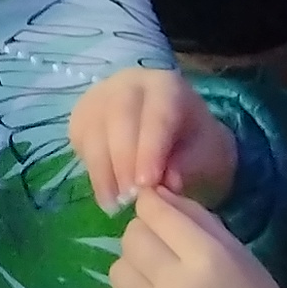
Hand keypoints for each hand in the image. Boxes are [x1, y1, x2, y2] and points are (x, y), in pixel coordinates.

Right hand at [71, 67, 237, 209]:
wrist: (177, 138)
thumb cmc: (194, 145)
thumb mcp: (206, 155)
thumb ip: (190, 164)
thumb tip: (167, 181)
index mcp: (166, 86)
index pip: (155, 114)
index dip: (150, 149)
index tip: (147, 184)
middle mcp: (128, 83)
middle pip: (118, 116)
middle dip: (123, 160)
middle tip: (130, 198)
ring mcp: (100, 96)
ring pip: (93, 129)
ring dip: (103, 171)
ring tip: (116, 205)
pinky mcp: (82, 115)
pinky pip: (80, 142)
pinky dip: (91, 170)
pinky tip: (107, 192)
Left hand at [109, 187, 286, 287]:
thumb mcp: (241, 256)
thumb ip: (199, 222)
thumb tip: (157, 196)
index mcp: (208, 257)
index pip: (154, 211)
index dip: (153, 207)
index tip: (159, 215)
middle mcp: (177, 285)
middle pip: (131, 238)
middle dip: (144, 238)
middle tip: (163, 255)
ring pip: (117, 271)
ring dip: (136, 273)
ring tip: (159, 287)